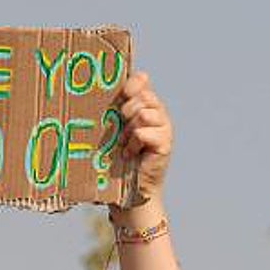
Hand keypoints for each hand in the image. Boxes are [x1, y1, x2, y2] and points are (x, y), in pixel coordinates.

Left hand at [117, 71, 172, 208]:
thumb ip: (114, 108)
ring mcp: (164, 128)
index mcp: (145, 105)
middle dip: (127, 109)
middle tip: (122, 124)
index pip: (142, 82)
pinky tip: (131, 153)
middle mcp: (158, 113)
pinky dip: (134, 143)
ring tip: (125, 142)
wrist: (131, 187)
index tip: (123, 92)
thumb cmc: (118, 156)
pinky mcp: (165, 144)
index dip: (133, 83)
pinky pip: (143, 132)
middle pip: (144, 96)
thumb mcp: (114, 127)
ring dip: (129, 129)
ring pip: (144, 114)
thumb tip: (104, 91)